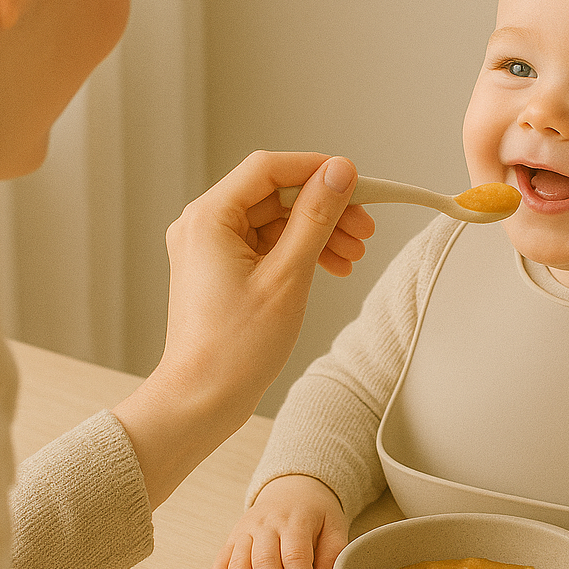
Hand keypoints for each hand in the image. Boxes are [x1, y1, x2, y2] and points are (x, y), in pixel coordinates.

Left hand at [114, 151, 374, 507]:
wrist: (204, 399)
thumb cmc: (236, 347)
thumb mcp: (288, 275)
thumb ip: (315, 217)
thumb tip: (339, 173)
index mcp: (209, 218)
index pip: (269, 169)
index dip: (316, 169)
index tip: (356, 182)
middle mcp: (204, 225)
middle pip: (275, 195)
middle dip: (324, 209)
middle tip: (364, 228)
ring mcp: (211, 248)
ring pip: (276, 221)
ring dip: (318, 232)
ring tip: (354, 255)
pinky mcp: (222, 270)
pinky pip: (268, 245)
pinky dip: (301, 252)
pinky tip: (332, 267)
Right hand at [209, 475, 349, 568]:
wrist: (292, 487)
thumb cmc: (315, 511)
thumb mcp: (333, 523)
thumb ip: (332, 551)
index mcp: (295, 521)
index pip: (296, 555)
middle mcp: (267, 524)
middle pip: (265, 560)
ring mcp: (247, 530)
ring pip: (239, 560)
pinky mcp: (233, 537)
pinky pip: (222, 559)